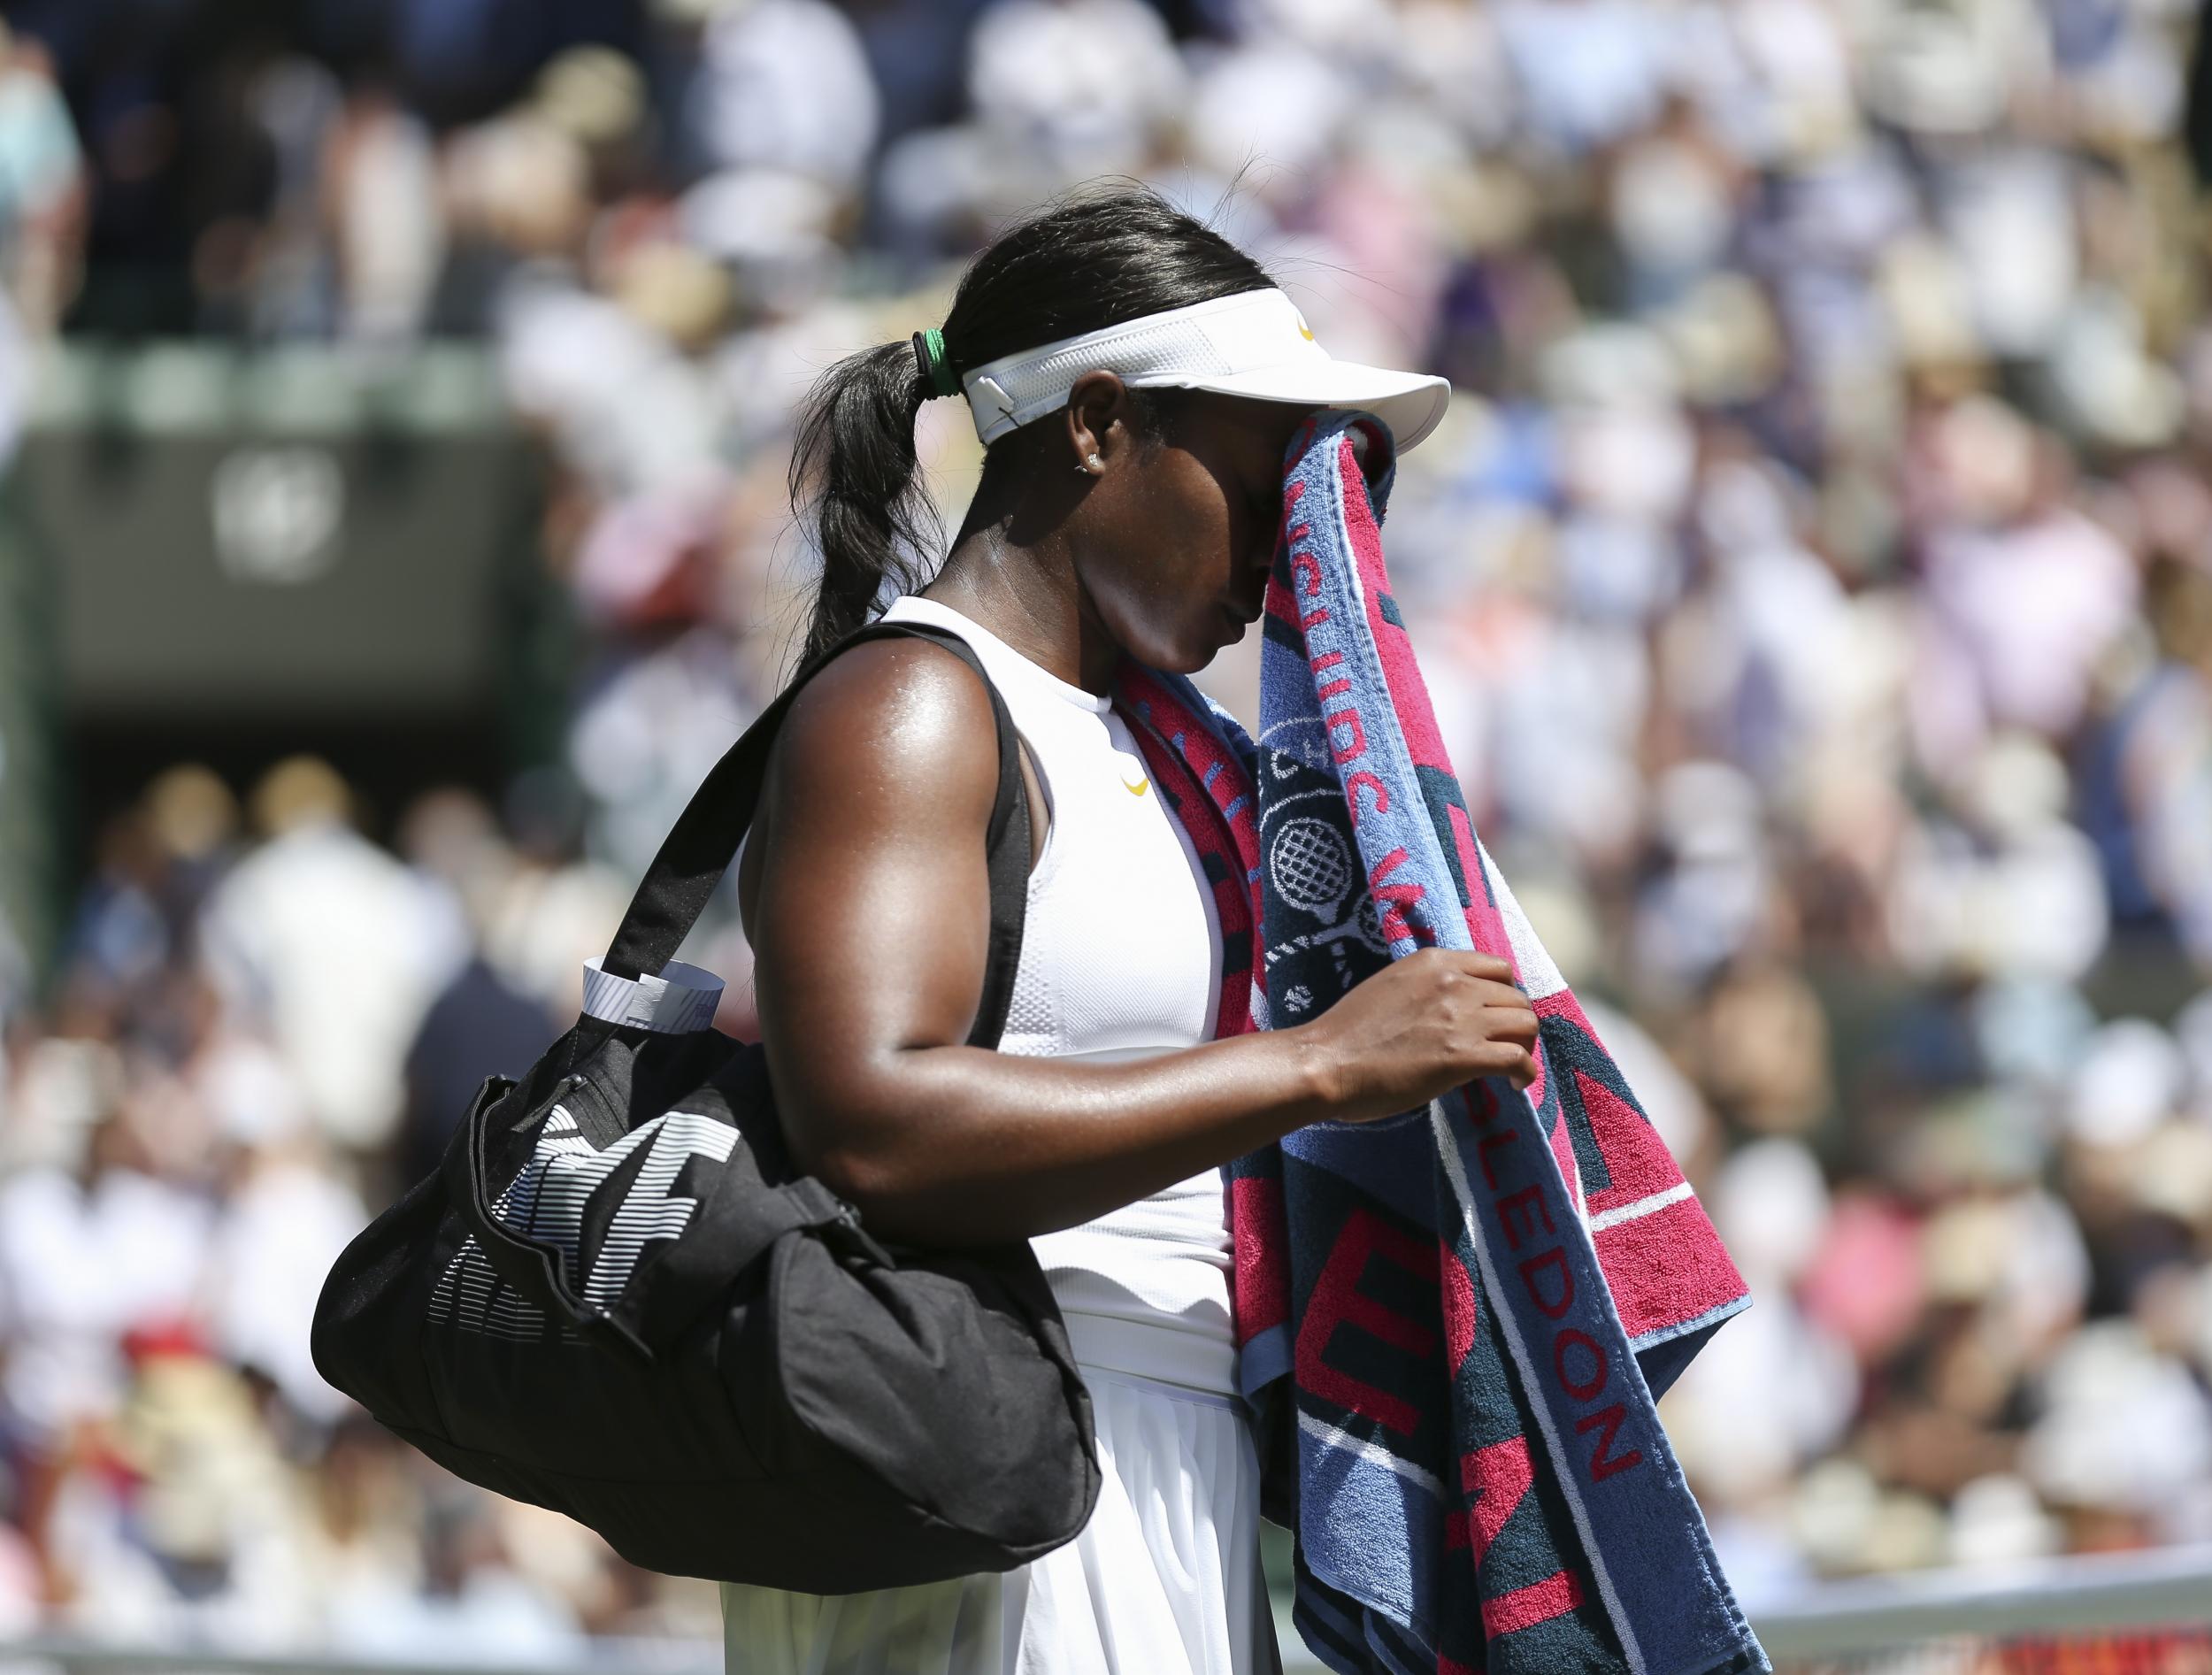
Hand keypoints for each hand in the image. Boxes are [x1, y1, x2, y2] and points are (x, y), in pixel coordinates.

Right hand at [1294, 949, 1536, 1123]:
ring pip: (1525, 1024)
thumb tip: (1450, 1014)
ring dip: (1524, 1047)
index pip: (1498, 969)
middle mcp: (1454, 983)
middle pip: (1517, 998)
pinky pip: (1518, 1059)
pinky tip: (1513, 1086)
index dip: (1504, 996)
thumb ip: (1426, 992)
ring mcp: (1460, 1018)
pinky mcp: (1462, 1056)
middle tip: (1504, 1049)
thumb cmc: (1346, 1033)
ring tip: (1510, 1069)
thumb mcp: (1391, 989)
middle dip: (1515, 1025)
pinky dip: (1525, 1074)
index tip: (1495, 1019)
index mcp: (1434, 962)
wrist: (1324, 1062)